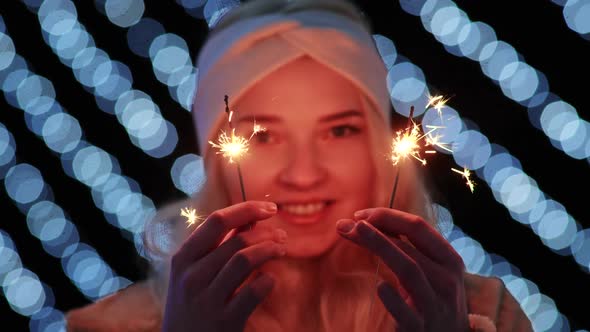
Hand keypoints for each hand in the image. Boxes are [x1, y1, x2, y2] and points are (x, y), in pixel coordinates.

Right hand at [162, 201, 286, 331]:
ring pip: (245, 259)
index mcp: (183, 259)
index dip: (247, 209)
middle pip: (237, 240)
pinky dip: (268, 280)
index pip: (217, 220)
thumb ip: (218, 246)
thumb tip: (251, 219)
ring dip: (270, 250)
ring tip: (281, 250)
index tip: (269, 208)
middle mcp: (191, 276)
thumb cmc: (191, 306)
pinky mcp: (225, 321)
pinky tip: (270, 279)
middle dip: (266, 233)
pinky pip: (254, 291)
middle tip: (281, 235)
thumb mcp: (193, 273)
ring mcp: (207, 300)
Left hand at [336, 208, 468, 331]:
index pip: (418, 227)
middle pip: (410, 245)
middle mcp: (447, 280)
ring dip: (380, 246)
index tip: (360, 215)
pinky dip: (392, 298)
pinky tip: (379, 286)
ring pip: (409, 270)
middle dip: (376, 229)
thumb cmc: (433, 300)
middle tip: (347, 223)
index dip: (388, 216)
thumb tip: (366, 222)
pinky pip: (405, 312)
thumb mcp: (430, 272)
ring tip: (355, 233)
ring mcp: (435, 306)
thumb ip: (408, 249)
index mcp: (449, 260)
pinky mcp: (419, 329)